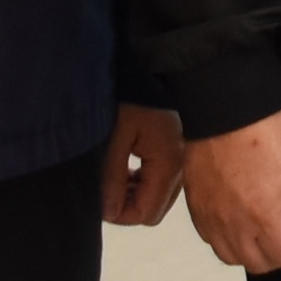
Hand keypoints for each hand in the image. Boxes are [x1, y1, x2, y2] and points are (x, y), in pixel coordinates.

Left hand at [101, 105, 186, 227]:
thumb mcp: (116, 138)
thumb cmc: (131, 99)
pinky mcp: (175, 152)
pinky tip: (127, 166)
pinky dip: (142, 182)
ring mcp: (181, 160)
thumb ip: (113, 177)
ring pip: (157, 198)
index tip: (99, 198)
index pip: (146, 213)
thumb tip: (109, 212)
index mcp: (168, 166)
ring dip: (133, 194)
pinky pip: (160, 182)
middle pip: (154, 210)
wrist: (150, 66)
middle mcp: (180, 168)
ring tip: (113, 175)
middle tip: (105, 187)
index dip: (119, 214)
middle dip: (126, 206)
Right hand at [186, 107, 280, 272]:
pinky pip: (212, 239)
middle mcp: (232, 224)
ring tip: (269, 221)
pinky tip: (243, 215)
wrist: (226, 101)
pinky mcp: (195, 206)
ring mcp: (210, 217)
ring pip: (234, 257)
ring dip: (256, 249)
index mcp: (264, 216)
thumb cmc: (269, 127)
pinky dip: (230, 238)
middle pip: (261, 264)